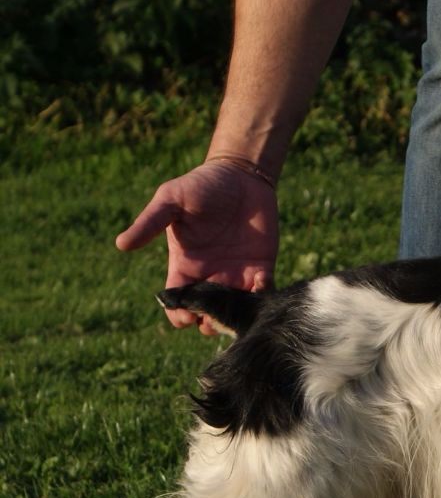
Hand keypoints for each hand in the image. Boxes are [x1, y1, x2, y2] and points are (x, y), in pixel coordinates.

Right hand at [116, 162, 278, 334]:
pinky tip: (259, 281)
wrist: (240, 175)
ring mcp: (236, 275)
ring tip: (238, 303)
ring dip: (236, 315)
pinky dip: (262, 297)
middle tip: (215, 312)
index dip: (179, 314)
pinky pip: (262, 294)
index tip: (187, 311)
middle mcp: (209, 276)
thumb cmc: (201, 185)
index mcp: (184, 267)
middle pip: (206, 316)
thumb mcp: (171, 199)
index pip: (177, 304)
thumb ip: (149, 223)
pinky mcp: (260, 268)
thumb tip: (121, 244)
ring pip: (234, 312)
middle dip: (209, 322)